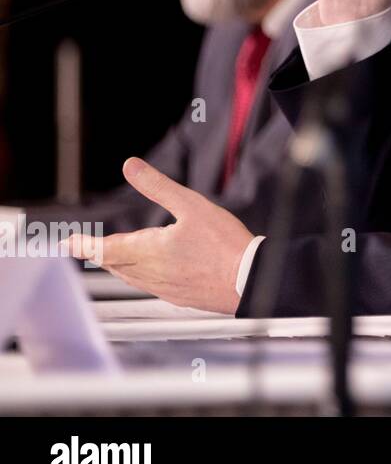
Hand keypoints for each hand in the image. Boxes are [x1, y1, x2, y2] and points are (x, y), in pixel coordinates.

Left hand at [65, 157, 253, 314]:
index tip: (69, 242)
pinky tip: (148, 273)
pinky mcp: (179, 297)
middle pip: (114, 264)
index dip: (84, 244)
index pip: (104, 248)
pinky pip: (148, 286)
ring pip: (129, 277)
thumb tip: (131, 167)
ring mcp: (164, 288)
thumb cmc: (224, 245)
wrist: (248, 279)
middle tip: (85, 248)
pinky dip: (138, 276)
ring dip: (116, 266)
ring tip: (111, 258)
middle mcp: (150, 273)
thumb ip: (158, 186)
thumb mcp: (192, 205)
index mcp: (148, 250)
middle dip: (98, 254)